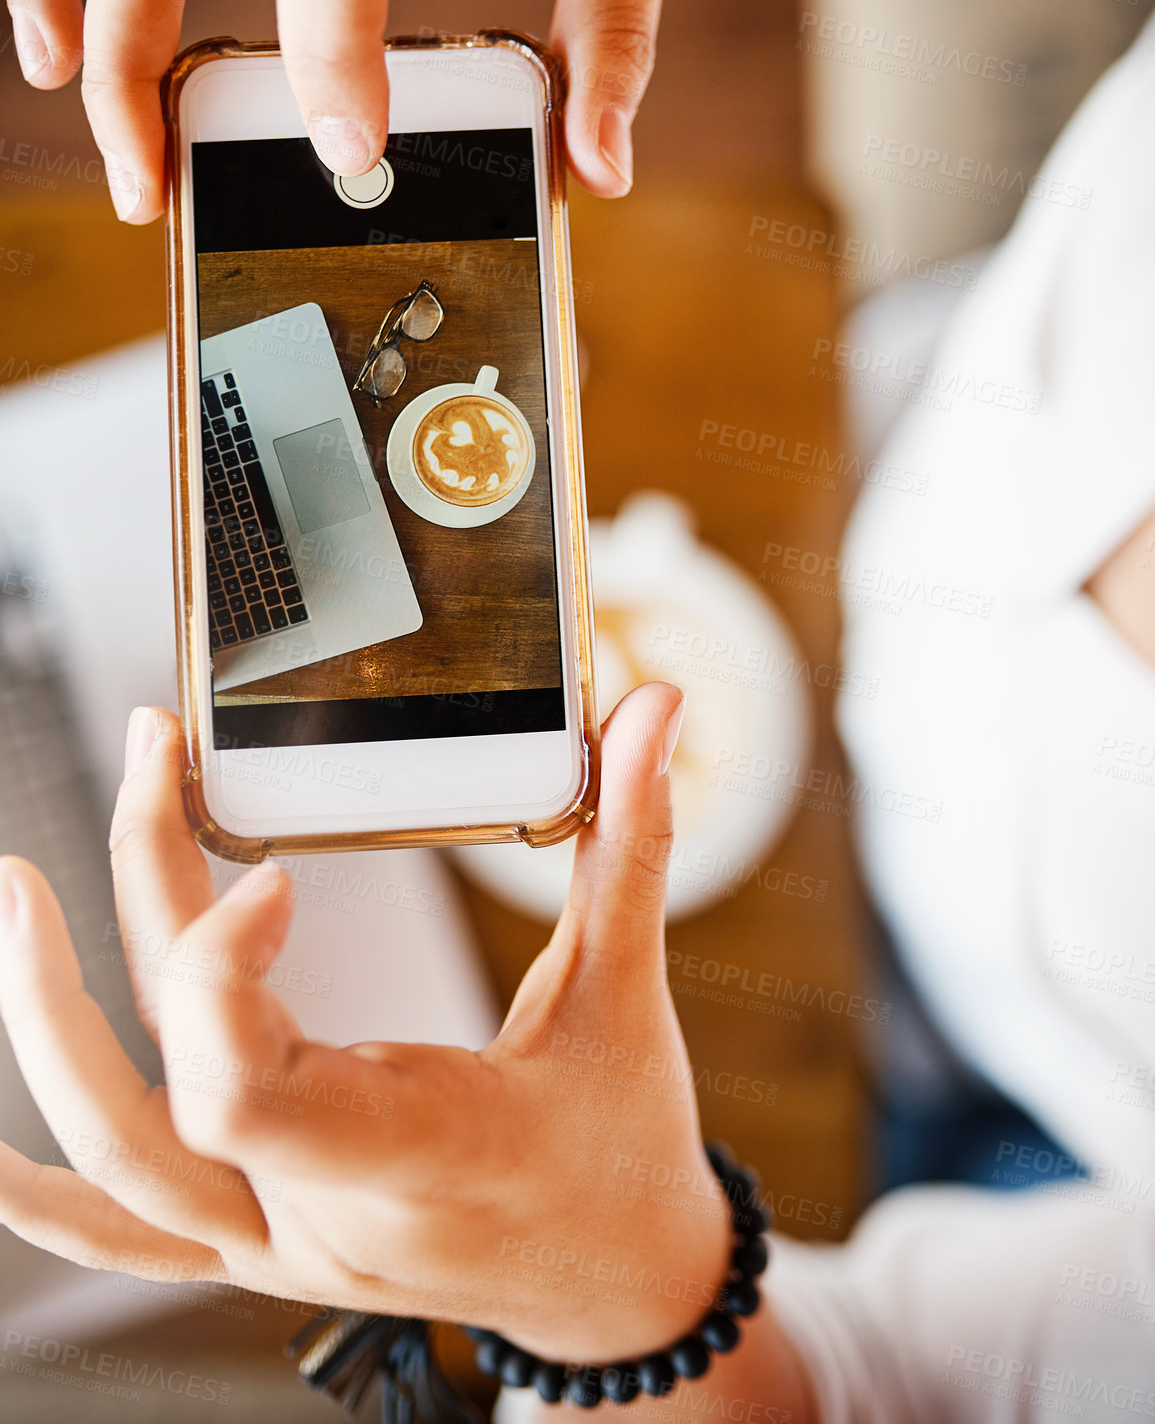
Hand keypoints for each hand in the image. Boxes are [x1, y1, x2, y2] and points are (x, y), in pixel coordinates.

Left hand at [0, 683, 735, 1363]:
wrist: (613, 1286)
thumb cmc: (623, 1147)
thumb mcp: (627, 995)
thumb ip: (631, 843)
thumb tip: (655, 709)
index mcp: (421, 1152)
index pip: (250, 1095)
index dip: (218, 977)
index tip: (268, 867)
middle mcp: (327, 1211)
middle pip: (167, 1083)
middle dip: (137, 908)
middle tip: (142, 766)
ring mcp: (279, 1239)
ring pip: (117, 1158)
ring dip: (48, 1027)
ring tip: (19, 898)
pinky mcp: (260, 1241)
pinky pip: (126, 1234)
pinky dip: (46, 1192)